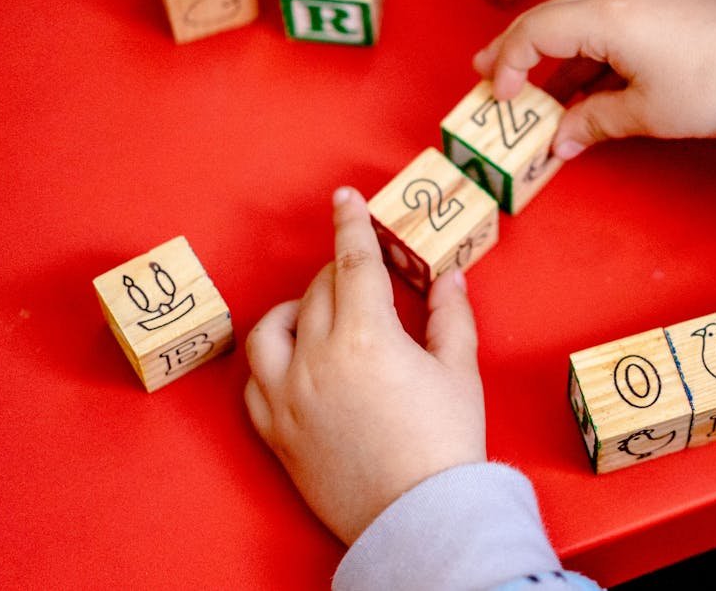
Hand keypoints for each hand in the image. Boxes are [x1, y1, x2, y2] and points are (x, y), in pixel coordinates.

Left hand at [244, 187, 485, 545]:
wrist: (420, 517)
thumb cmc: (445, 444)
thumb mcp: (460, 371)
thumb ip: (450, 316)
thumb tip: (447, 278)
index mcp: (367, 336)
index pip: (353, 260)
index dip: (350, 222)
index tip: (344, 197)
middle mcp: (317, 358)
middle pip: (318, 290)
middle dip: (339, 271)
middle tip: (364, 276)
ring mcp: (288, 396)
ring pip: (272, 328)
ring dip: (294, 309)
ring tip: (318, 313)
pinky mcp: (275, 432)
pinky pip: (255, 381)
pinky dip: (271, 361)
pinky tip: (294, 361)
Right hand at [473, 0, 715, 158]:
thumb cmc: (713, 88)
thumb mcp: (645, 113)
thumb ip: (592, 123)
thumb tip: (560, 141)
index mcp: (609, 15)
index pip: (537, 31)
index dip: (509, 62)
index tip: (501, 96)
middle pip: (553, 15)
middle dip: (518, 46)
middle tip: (491, 74)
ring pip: (583, 14)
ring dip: (557, 50)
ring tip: (538, 87)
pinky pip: (613, 15)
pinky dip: (590, 45)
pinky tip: (587, 78)